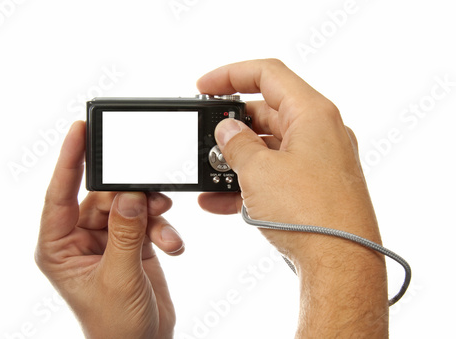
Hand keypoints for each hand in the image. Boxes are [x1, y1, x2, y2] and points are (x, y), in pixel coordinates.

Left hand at [35, 121, 183, 338]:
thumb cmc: (115, 326)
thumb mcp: (118, 278)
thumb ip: (124, 233)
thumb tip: (129, 194)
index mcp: (59, 246)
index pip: (58, 194)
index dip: (68, 160)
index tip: (78, 130)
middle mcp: (80, 238)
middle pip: (103, 196)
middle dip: (130, 194)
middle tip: (149, 191)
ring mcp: (107, 238)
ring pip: (129, 205)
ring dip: (151, 215)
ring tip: (164, 231)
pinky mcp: (131, 241)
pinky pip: (145, 219)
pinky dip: (161, 228)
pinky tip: (172, 245)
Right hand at [197, 59, 387, 336]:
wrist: (341, 264)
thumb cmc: (312, 214)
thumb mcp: (259, 172)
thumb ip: (236, 145)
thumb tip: (226, 131)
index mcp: (312, 114)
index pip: (268, 74)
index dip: (231, 75)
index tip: (204, 87)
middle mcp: (319, 133)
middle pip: (267, 112)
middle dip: (231, 128)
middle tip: (206, 140)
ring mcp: (318, 162)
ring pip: (268, 148)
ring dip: (236, 161)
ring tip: (209, 177)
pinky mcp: (313, 188)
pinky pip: (275, 175)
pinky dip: (249, 183)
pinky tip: (220, 200)